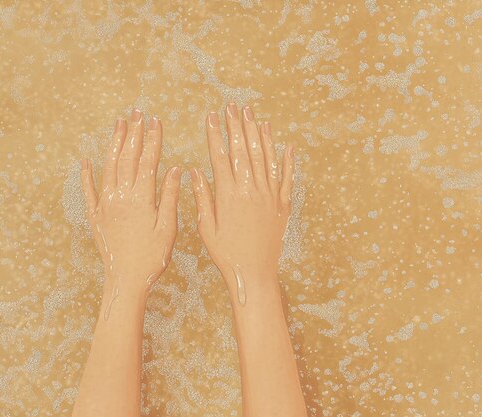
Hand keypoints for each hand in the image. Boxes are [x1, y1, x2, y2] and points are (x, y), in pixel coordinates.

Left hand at [79, 109, 181, 295]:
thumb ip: (170, 196)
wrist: (126, 279)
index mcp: (141, 198)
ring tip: (117, 124)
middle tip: (136, 112)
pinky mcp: (95, 216)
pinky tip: (85, 160)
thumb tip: (174, 168)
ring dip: (113, 144)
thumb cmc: (152, 256)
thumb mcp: (168, 227)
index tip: (156, 120)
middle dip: (133, 133)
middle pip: (127, 158)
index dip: (153, 139)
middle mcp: (120, 196)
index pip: (148, 161)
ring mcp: (105, 205)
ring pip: (108, 167)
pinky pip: (89, 191)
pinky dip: (86, 175)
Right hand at [189, 103, 293, 303]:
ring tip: (254, 115)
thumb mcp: (207, 227)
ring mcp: (269, 195)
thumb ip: (202, 197)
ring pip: (265, 157)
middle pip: (243, 150)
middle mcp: (250, 189)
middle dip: (237, 125)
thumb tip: (194, 170)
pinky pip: (286, 177)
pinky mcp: (282, 204)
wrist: (254, 271)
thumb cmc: (226, 252)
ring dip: (259, 134)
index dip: (215, 133)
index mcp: (228, 194)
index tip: (211, 115)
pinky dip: (287, 160)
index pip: (220, 155)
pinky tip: (286, 144)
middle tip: (233, 106)